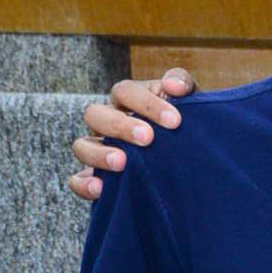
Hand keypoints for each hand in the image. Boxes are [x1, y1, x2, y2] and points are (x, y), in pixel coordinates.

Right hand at [69, 70, 193, 203]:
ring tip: (122, 162)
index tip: (175, 121)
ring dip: (99, 153)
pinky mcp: (96, 178)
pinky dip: (84, 184)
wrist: (194, 162)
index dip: (147, 103)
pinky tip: (100, 188)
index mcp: (126, 100)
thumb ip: (182, 84)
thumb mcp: (188, 101)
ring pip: (82, 146)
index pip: (125, 92)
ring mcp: (98, 149)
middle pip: (96, 115)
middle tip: (147, 138)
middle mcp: (107, 122)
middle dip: (121, 126)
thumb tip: (173, 86)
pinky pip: (77, 180)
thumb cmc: (185, 125)